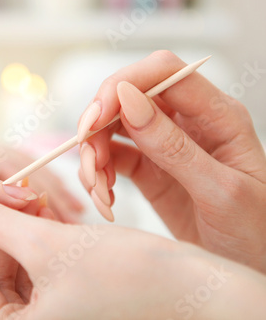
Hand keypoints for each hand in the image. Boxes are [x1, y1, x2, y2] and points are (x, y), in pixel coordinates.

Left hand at [0, 180, 265, 318]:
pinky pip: (37, 268)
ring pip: (12, 268)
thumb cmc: (133, 277)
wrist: (203, 291)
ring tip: (19, 191)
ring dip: (13, 227)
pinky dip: (35, 236)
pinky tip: (39, 207)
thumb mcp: (49, 245)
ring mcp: (50, 316)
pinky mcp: (67, 300)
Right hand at [77, 50, 265, 271]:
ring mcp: (166, 145)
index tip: (94, 119)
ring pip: (114, 129)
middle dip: (98, 126)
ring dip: (95, 156)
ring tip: (98, 192)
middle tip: (89, 162)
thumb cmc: (257, 232)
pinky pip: (113, 159)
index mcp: (217, 115)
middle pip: (128, 98)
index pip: (163, 72)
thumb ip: (173, 145)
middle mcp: (188, 122)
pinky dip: (99, 176)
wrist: (253, 266)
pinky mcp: (150, 170)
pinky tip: (105, 200)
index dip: (121, 85)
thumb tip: (127, 99)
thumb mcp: (220, 190)